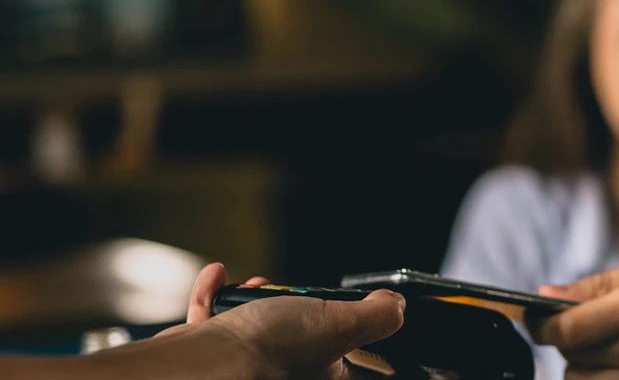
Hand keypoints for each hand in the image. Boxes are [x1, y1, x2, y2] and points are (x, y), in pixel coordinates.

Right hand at [157, 264, 405, 379]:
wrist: (197, 363)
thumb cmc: (267, 352)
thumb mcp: (340, 324)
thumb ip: (376, 316)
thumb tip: (394, 307)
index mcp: (318, 377)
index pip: (343, 361)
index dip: (342, 330)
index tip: (339, 308)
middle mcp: (281, 376)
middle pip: (295, 338)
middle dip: (292, 305)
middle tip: (291, 295)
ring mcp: (241, 369)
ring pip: (253, 328)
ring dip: (254, 297)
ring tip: (255, 287)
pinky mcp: (207, 358)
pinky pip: (212, 323)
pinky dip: (214, 296)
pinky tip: (218, 276)